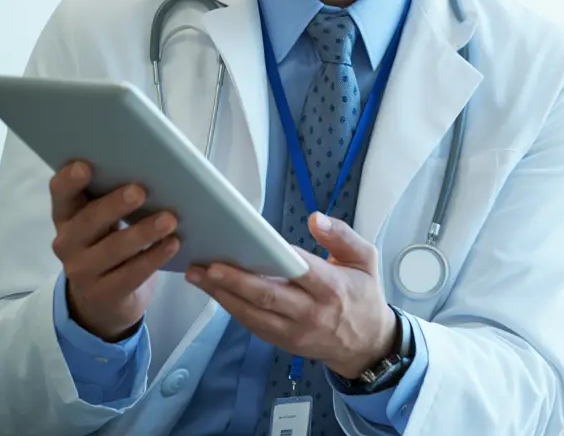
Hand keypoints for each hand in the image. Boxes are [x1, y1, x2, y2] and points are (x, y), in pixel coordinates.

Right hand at [49, 159, 179, 340]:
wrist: (102, 299)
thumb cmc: (107, 243)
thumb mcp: (102, 222)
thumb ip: (111, 198)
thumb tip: (150, 170)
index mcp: (66, 216)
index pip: (61, 194)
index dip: (69, 181)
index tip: (85, 165)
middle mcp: (67, 242)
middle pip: (88, 221)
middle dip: (114, 205)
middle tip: (140, 191)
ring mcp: (82, 271)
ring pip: (113, 249)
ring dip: (143, 232)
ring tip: (169, 219)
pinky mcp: (103, 294)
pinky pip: (130, 274)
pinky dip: (153, 258)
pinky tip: (173, 244)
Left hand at [186, 212, 395, 378]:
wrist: (366, 344)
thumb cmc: (363, 295)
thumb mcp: (365, 259)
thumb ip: (342, 236)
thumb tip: (315, 219)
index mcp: (331, 287)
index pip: (298, 271)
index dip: (271, 260)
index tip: (246, 246)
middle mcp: (311, 312)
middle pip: (267, 296)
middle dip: (233, 281)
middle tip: (205, 265)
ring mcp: (295, 330)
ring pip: (253, 314)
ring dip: (223, 295)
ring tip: (198, 276)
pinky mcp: (284, 342)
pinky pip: (253, 325)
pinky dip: (232, 309)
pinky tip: (215, 292)